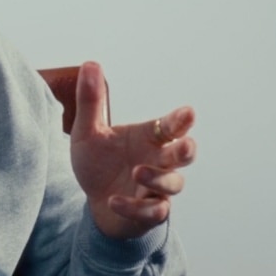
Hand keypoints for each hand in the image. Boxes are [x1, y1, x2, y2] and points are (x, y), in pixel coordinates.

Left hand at [70, 62, 196, 239]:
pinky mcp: (148, 212)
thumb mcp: (87, 132)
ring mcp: (156, 188)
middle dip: (186, 150)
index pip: (171, 126)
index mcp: (149, 138)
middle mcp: (158, 161)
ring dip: (158, 178)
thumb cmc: (98, 163)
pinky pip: (151, 212)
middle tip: (183, 146)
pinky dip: (134, 206)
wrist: (93, 200)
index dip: (181, 120)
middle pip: (184, 155)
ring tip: (136, 171)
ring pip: (173, 185)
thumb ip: (91, 101)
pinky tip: (114, 200)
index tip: (188, 113)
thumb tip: (90, 64)